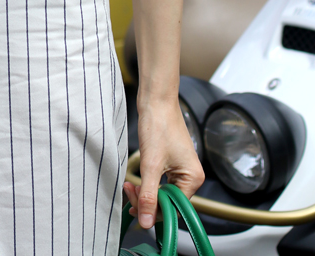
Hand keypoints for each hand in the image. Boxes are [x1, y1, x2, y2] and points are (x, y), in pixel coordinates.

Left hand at [123, 97, 204, 229]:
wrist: (156, 98)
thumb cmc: (158, 124)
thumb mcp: (151, 164)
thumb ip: (148, 195)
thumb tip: (146, 222)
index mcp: (193, 179)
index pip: (174, 209)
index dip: (153, 212)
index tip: (134, 208)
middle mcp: (190, 176)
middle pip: (168, 202)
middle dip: (146, 201)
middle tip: (128, 192)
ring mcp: (181, 168)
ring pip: (161, 192)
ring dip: (144, 192)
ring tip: (128, 185)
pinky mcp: (170, 162)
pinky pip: (159, 181)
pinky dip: (146, 183)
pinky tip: (134, 181)